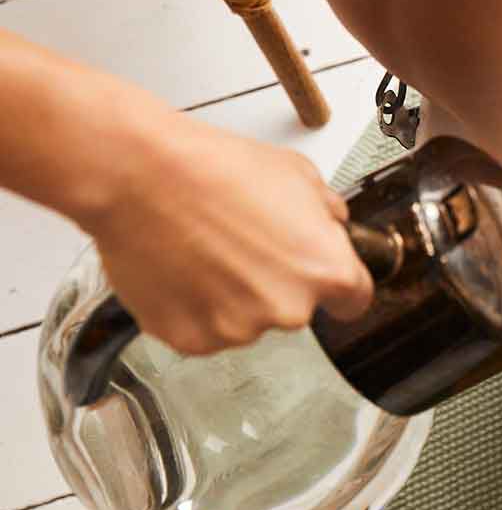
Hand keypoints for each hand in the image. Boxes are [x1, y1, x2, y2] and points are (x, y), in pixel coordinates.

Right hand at [75, 108, 372, 356]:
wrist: (139, 176)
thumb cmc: (213, 169)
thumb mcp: (297, 173)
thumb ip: (327, 210)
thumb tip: (332, 223)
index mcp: (325, 270)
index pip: (354, 300)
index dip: (341, 289)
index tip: (328, 285)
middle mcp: (287, 309)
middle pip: (295, 308)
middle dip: (277, 283)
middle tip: (243, 245)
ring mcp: (237, 329)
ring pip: (247, 321)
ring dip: (233, 298)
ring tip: (205, 251)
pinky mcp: (189, 339)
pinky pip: (203, 330)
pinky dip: (193, 308)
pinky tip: (181, 269)